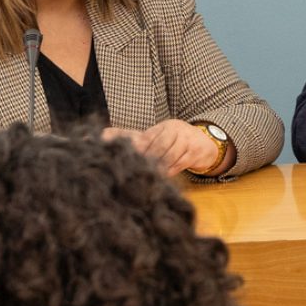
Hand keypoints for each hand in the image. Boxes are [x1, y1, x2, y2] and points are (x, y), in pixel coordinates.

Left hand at [103, 120, 218, 176]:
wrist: (203, 142)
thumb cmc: (171, 140)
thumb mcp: (152, 136)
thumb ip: (128, 136)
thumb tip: (102, 134)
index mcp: (163, 126)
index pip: (148, 137)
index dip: (139, 149)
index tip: (129, 160)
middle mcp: (175, 130)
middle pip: (160, 146)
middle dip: (148, 159)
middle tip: (135, 172)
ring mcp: (186, 140)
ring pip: (170, 155)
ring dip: (159, 167)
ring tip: (147, 177)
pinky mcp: (195, 152)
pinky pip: (180, 163)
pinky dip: (170, 171)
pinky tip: (161, 178)